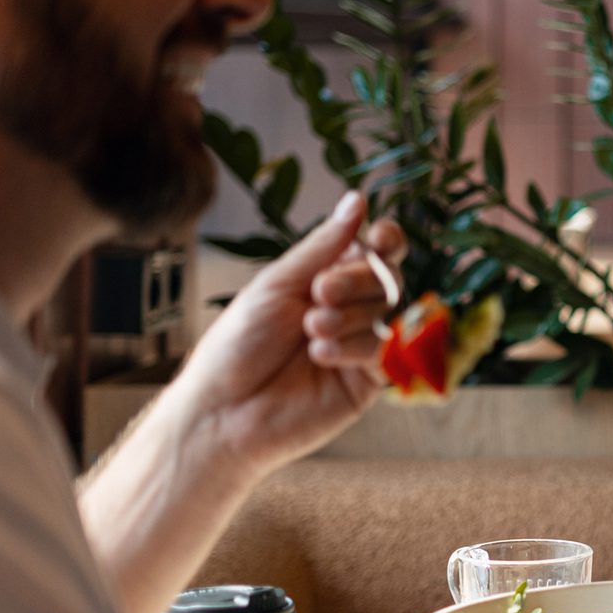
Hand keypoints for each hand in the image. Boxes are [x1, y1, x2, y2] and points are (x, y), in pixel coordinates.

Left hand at [166, 191, 404, 480]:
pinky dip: (355, 346)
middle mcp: (350, 310)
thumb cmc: (238, 345)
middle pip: (387, 278)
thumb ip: (324, 247)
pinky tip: (320, 354)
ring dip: (351, 315)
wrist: (223, 411)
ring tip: (311, 329)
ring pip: (389, 313)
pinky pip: (385, 352)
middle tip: (321, 292)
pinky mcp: (368, 382)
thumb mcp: (278, 284)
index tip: (380, 238)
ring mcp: (361, 345)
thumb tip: (357, 201)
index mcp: (327, 280)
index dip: (386, 242)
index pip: (375, 252)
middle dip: (358, 280)